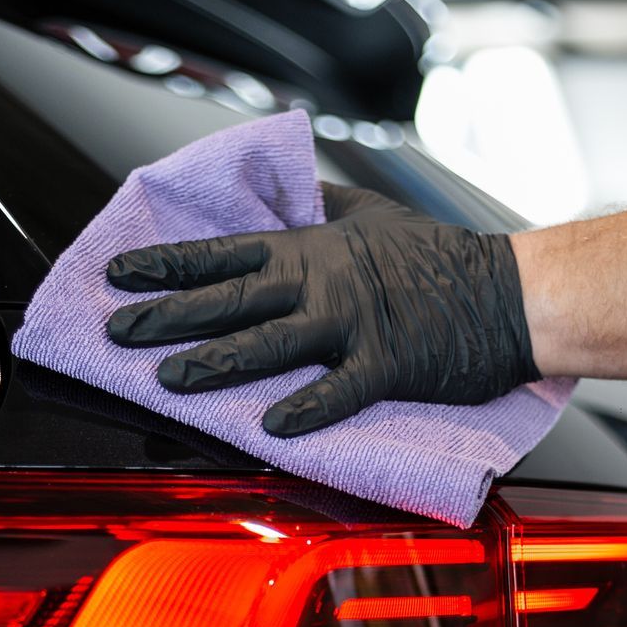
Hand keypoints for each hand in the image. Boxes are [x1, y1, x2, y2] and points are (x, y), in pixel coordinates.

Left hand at [105, 185, 539, 436]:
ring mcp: (353, 325)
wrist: (509, 294)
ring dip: (214, 361)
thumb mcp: (373, 215)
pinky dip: (305, 407)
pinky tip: (270, 427)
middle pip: (230, 297)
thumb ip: (319, 209)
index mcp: (314, 248)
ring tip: (168, 378)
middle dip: (168, 314)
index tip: (120, 273)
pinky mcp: (386, 366)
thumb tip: (282, 198)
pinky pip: (338, 390)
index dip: (168, 263)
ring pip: (269, 342)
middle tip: (117, 330)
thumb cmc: (442, 257)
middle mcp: (323, 283)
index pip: (224, 251)